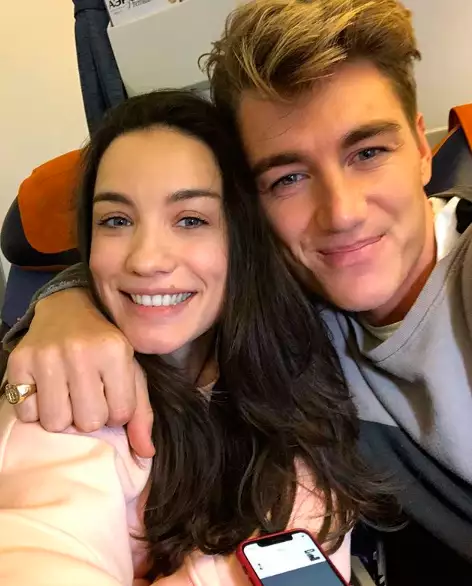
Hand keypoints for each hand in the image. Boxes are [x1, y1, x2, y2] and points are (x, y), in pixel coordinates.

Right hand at [6, 288, 154, 457]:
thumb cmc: (104, 347)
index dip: (116, 411)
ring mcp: (47, 356)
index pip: (120, 414)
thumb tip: (146, 453)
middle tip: (88, 395)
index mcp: (114, 351)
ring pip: (56, 422)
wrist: (67, 310)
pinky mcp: (19, 362)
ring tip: (68, 394)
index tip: (110, 395)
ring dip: (63, 415)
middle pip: (88, 422)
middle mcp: (80, 351)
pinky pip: (27, 412)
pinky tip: (47, 389)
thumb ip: (141, 412)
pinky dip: (36, 408)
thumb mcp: (130, 371)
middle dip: (90, 415)